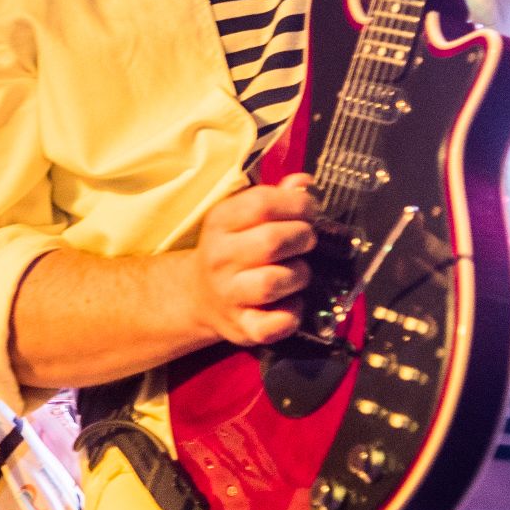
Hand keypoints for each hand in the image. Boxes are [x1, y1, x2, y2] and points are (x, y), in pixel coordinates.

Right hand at [190, 173, 317, 346]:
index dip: (297, 204)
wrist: (200, 296)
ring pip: (273, 282)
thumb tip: (305, 182)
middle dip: (303, 238)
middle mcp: (219, 257)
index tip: (310, 210)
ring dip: (299, 275)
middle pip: (271, 241)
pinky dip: (292, 315)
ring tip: (299, 272)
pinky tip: (293, 304)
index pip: (262, 203)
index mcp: (220, 222)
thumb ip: (274, 198)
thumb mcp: (243, 217)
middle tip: (307, 241)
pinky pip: (273, 325)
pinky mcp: (241, 327)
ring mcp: (228, 295)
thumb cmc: (232, 249)